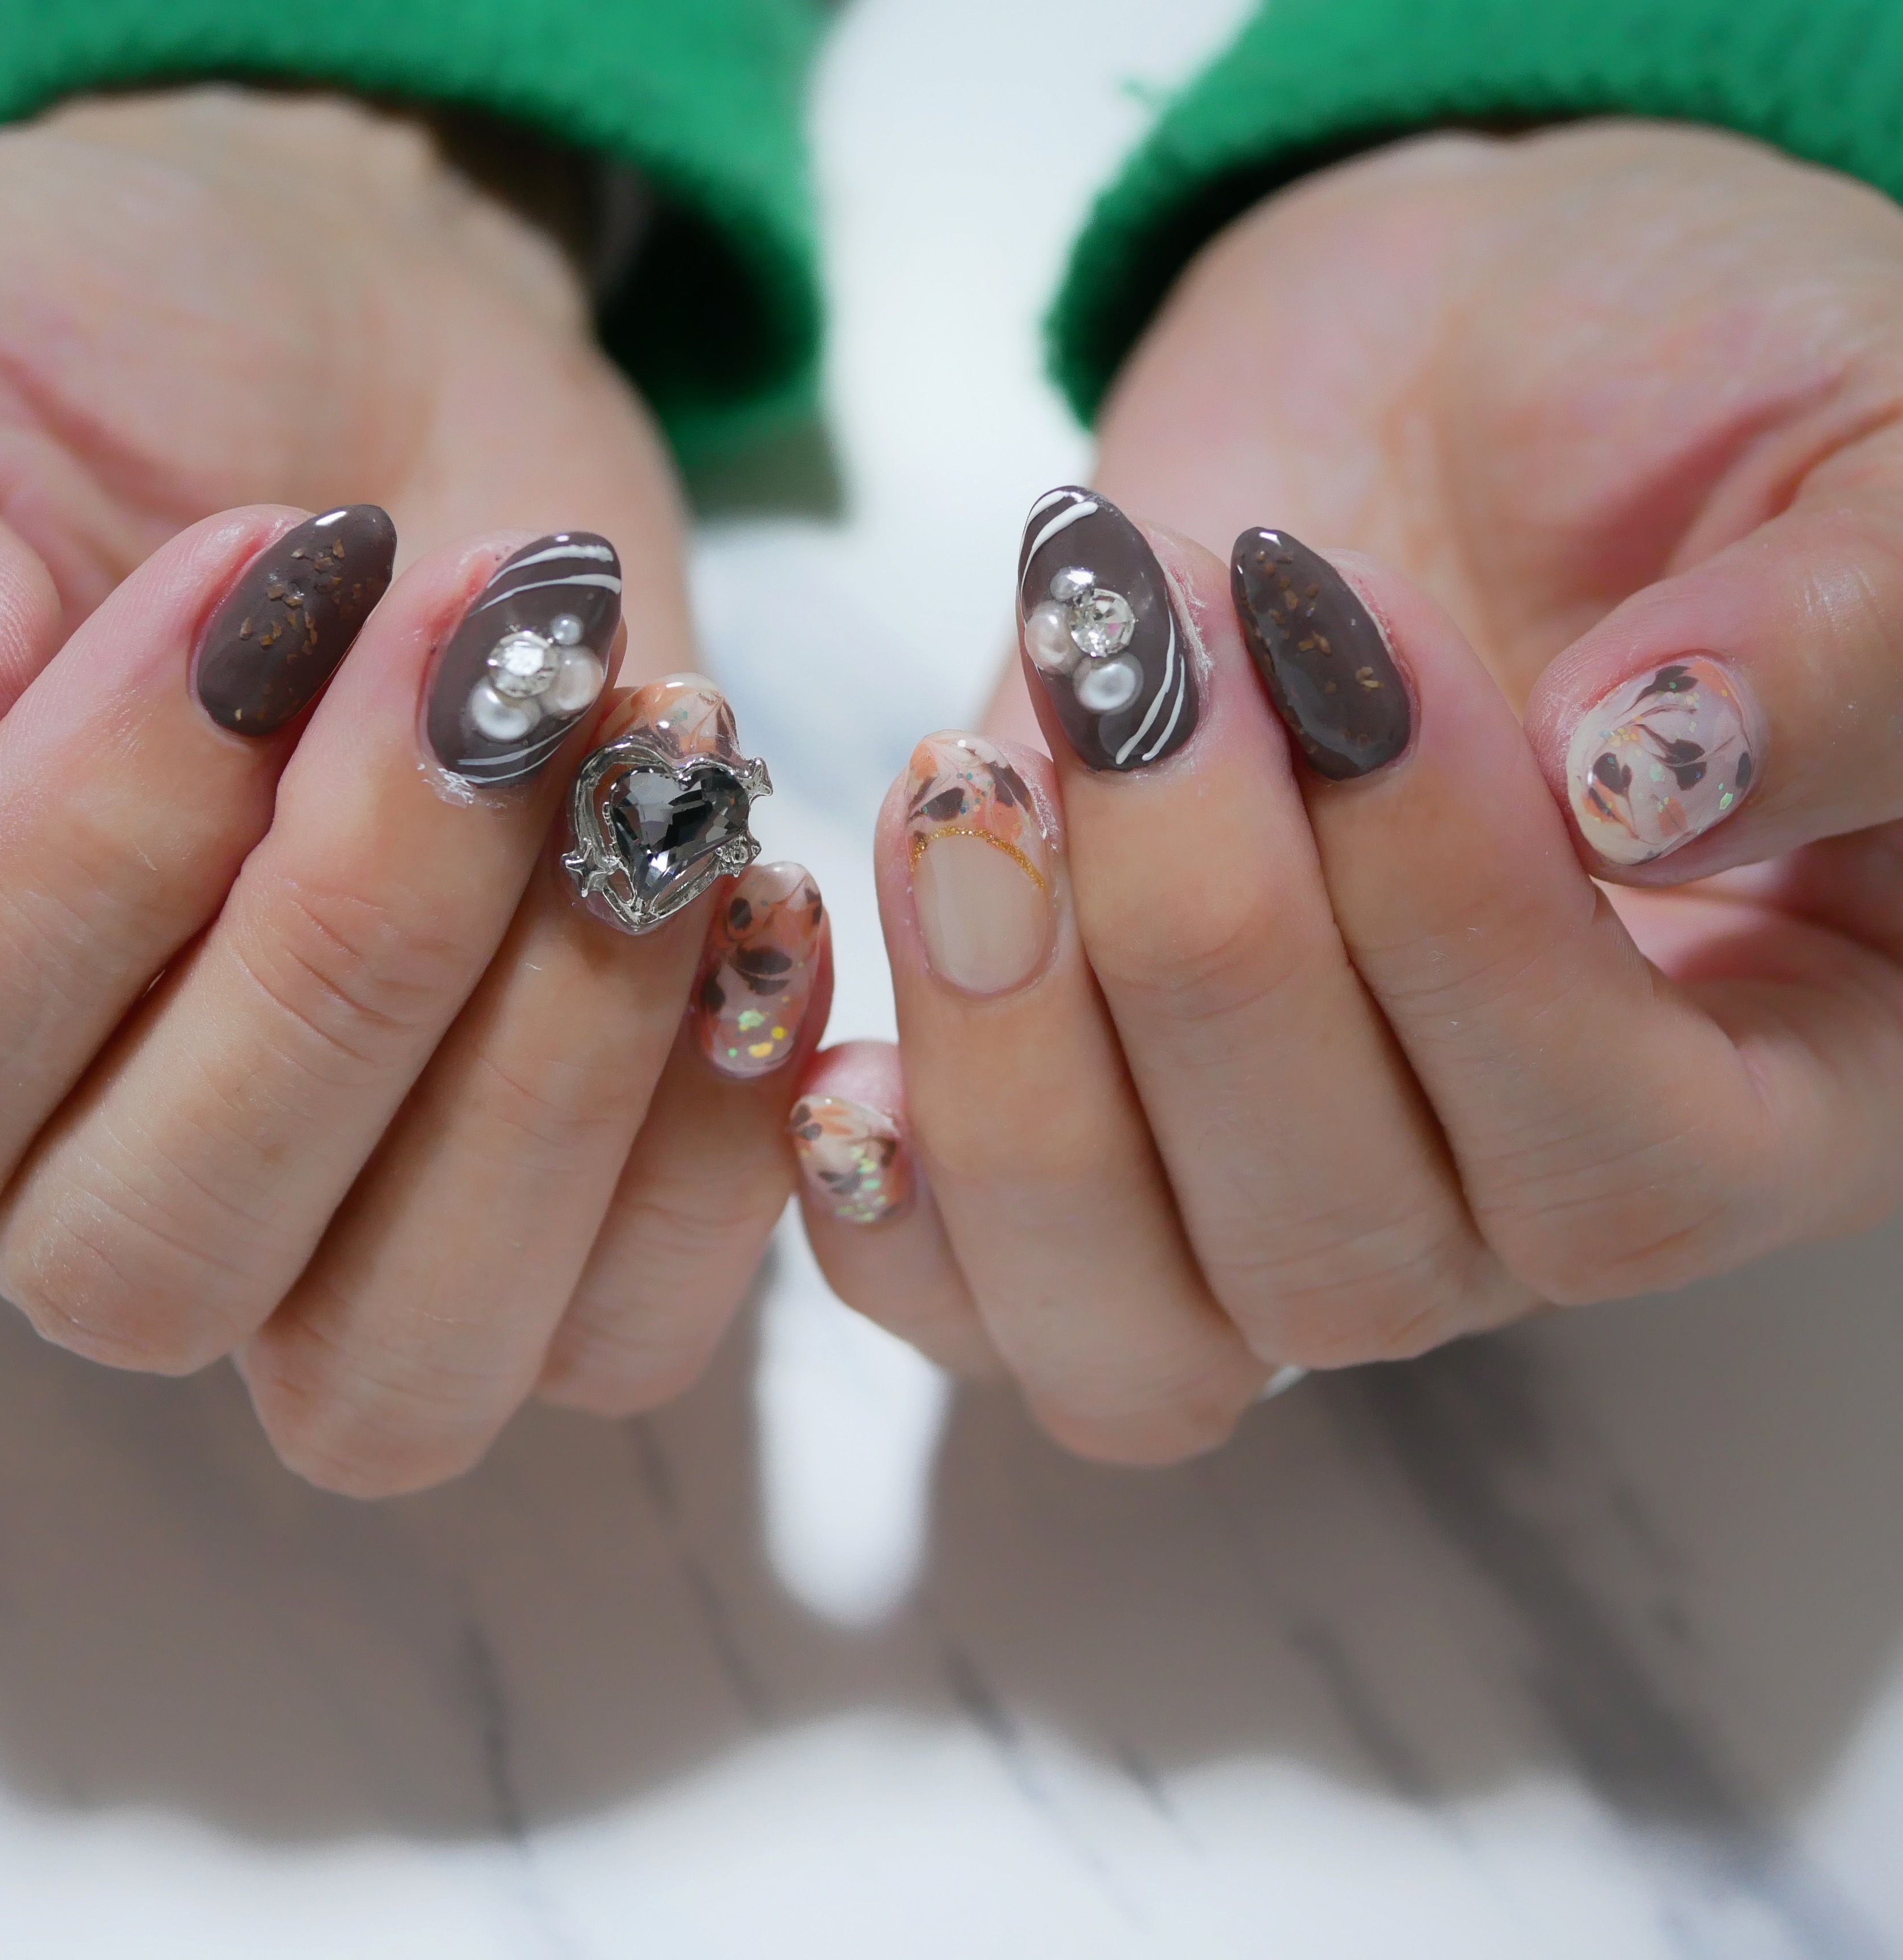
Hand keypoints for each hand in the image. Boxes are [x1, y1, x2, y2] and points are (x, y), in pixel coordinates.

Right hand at [0, 89, 826, 1491]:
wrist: (389, 383)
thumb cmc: (145, 370)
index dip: (109, 837)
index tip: (268, 565)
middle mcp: (105, 1183)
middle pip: (170, 1252)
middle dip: (363, 940)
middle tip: (500, 676)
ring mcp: (347, 1247)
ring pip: (409, 1350)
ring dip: (556, 1053)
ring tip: (654, 768)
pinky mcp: (571, 1227)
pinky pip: (628, 1335)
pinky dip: (714, 1147)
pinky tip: (759, 904)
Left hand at [790, 122, 1902, 1461]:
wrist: (1440, 361)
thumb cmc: (1678, 389)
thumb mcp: (1862, 447)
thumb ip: (1853, 635)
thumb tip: (1643, 785)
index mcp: (1775, 1080)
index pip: (1623, 1176)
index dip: (1451, 926)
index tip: (1347, 636)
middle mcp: (1518, 1189)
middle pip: (1341, 1263)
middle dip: (1201, 945)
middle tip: (1138, 666)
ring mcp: (1277, 1175)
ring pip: (1125, 1333)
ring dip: (1016, 1064)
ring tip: (971, 791)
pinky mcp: (1085, 1123)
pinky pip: (959, 1298)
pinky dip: (874, 1191)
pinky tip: (832, 1012)